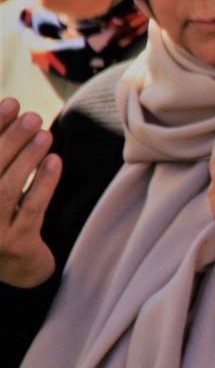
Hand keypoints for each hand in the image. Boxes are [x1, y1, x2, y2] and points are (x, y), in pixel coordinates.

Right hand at [0, 99, 58, 287]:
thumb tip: (11, 106)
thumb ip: (0, 151)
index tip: (11, 102)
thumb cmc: (1, 211)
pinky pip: (31, 209)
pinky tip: (56, 161)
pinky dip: (44, 183)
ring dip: (28, 158)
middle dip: (10, 139)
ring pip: (6, 189)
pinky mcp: (14, 244)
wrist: (14, 265)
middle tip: (33, 116)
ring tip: (45, 134)